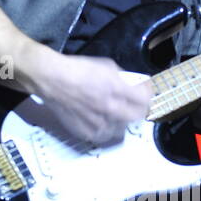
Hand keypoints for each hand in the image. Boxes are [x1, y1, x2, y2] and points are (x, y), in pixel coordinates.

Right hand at [38, 54, 152, 145]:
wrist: (52, 80)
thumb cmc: (78, 69)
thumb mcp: (107, 66)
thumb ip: (124, 78)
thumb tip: (136, 85)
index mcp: (117, 89)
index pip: (146, 100)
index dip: (148, 95)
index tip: (145, 92)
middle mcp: (111, 109)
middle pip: (138, 117)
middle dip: (138, 109)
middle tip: (132, 104)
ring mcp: (99, 124)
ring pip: (121, 128)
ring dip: (121, 120)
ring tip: (112, 112)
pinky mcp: (88, 133)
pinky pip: (104, 135)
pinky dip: (105, 128)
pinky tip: (100, 119)